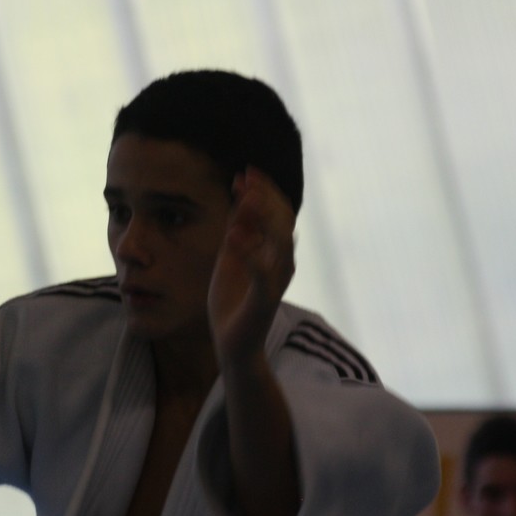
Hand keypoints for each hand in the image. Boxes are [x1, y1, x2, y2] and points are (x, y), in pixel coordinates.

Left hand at [208, 168, 295, 370]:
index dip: (263, 190)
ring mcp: (276, 281)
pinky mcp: (264, 300)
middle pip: (283, 220)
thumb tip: (241, 193)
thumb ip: (238, 228)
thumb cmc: (233, 300)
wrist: (232, 344)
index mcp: (274, 251)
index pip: (277, 212)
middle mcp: (282, 263)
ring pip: (281, 242)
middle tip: (246, 177)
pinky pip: (263, 273)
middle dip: (265, 195)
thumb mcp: (231, 255)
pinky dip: (250, 253)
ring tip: (246, 198)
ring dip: (264, 217)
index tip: (244, 172)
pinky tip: (234, 236)